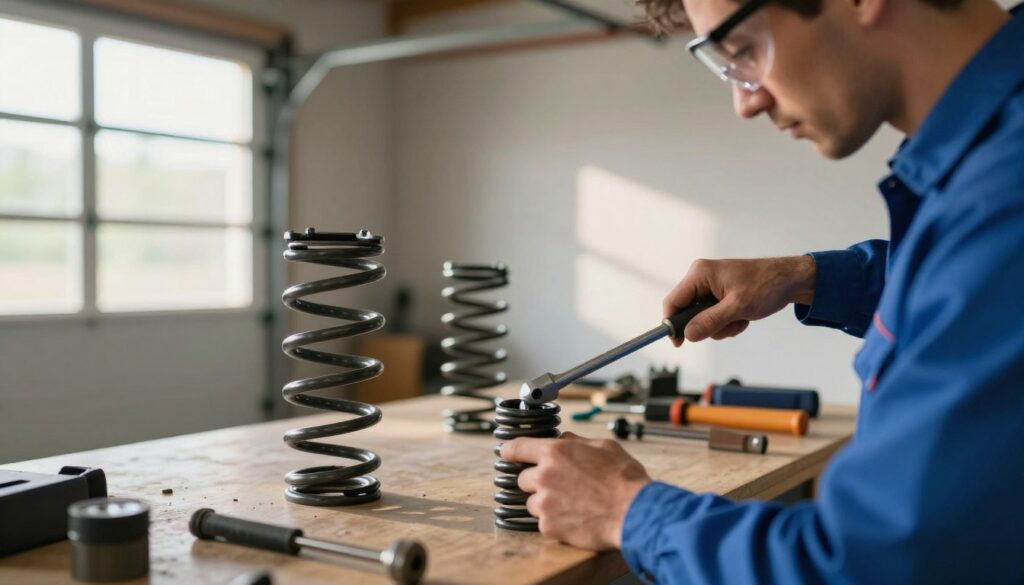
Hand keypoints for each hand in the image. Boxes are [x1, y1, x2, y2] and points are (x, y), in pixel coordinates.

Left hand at [500, 432, 650, 549]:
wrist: (634, 512)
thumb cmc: (624, 479)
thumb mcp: (603, 446)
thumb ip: (576, 442)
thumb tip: (563, 439)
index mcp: (555, 453)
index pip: (516, 447)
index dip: (509, 450)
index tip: (506, 453)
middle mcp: (544, 476)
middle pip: (523, 478)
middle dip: (537, 481)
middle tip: (560, 486)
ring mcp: (544, 503)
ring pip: (532, 502)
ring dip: (545, 503)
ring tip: (571, 504)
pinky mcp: (549, 527)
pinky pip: (543, 522)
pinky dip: (555, 521)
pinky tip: (575, 518)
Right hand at [663, 256, 815, 344]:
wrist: (790, 281)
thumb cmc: (767, 285)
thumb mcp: (738, 307)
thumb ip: (710, 321)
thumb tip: (688, 334)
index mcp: (700, 274)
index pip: (673, 302)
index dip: (672, 324)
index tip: (678, 343)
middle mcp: (702, 279)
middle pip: (688, 313)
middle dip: (708, 325)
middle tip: (727, 324)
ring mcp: (711, 288)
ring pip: (702, 319)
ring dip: (722, 326)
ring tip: (740, 318)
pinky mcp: (720, 296)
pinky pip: (715, 318)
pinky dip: (729, 323)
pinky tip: (743, 316)